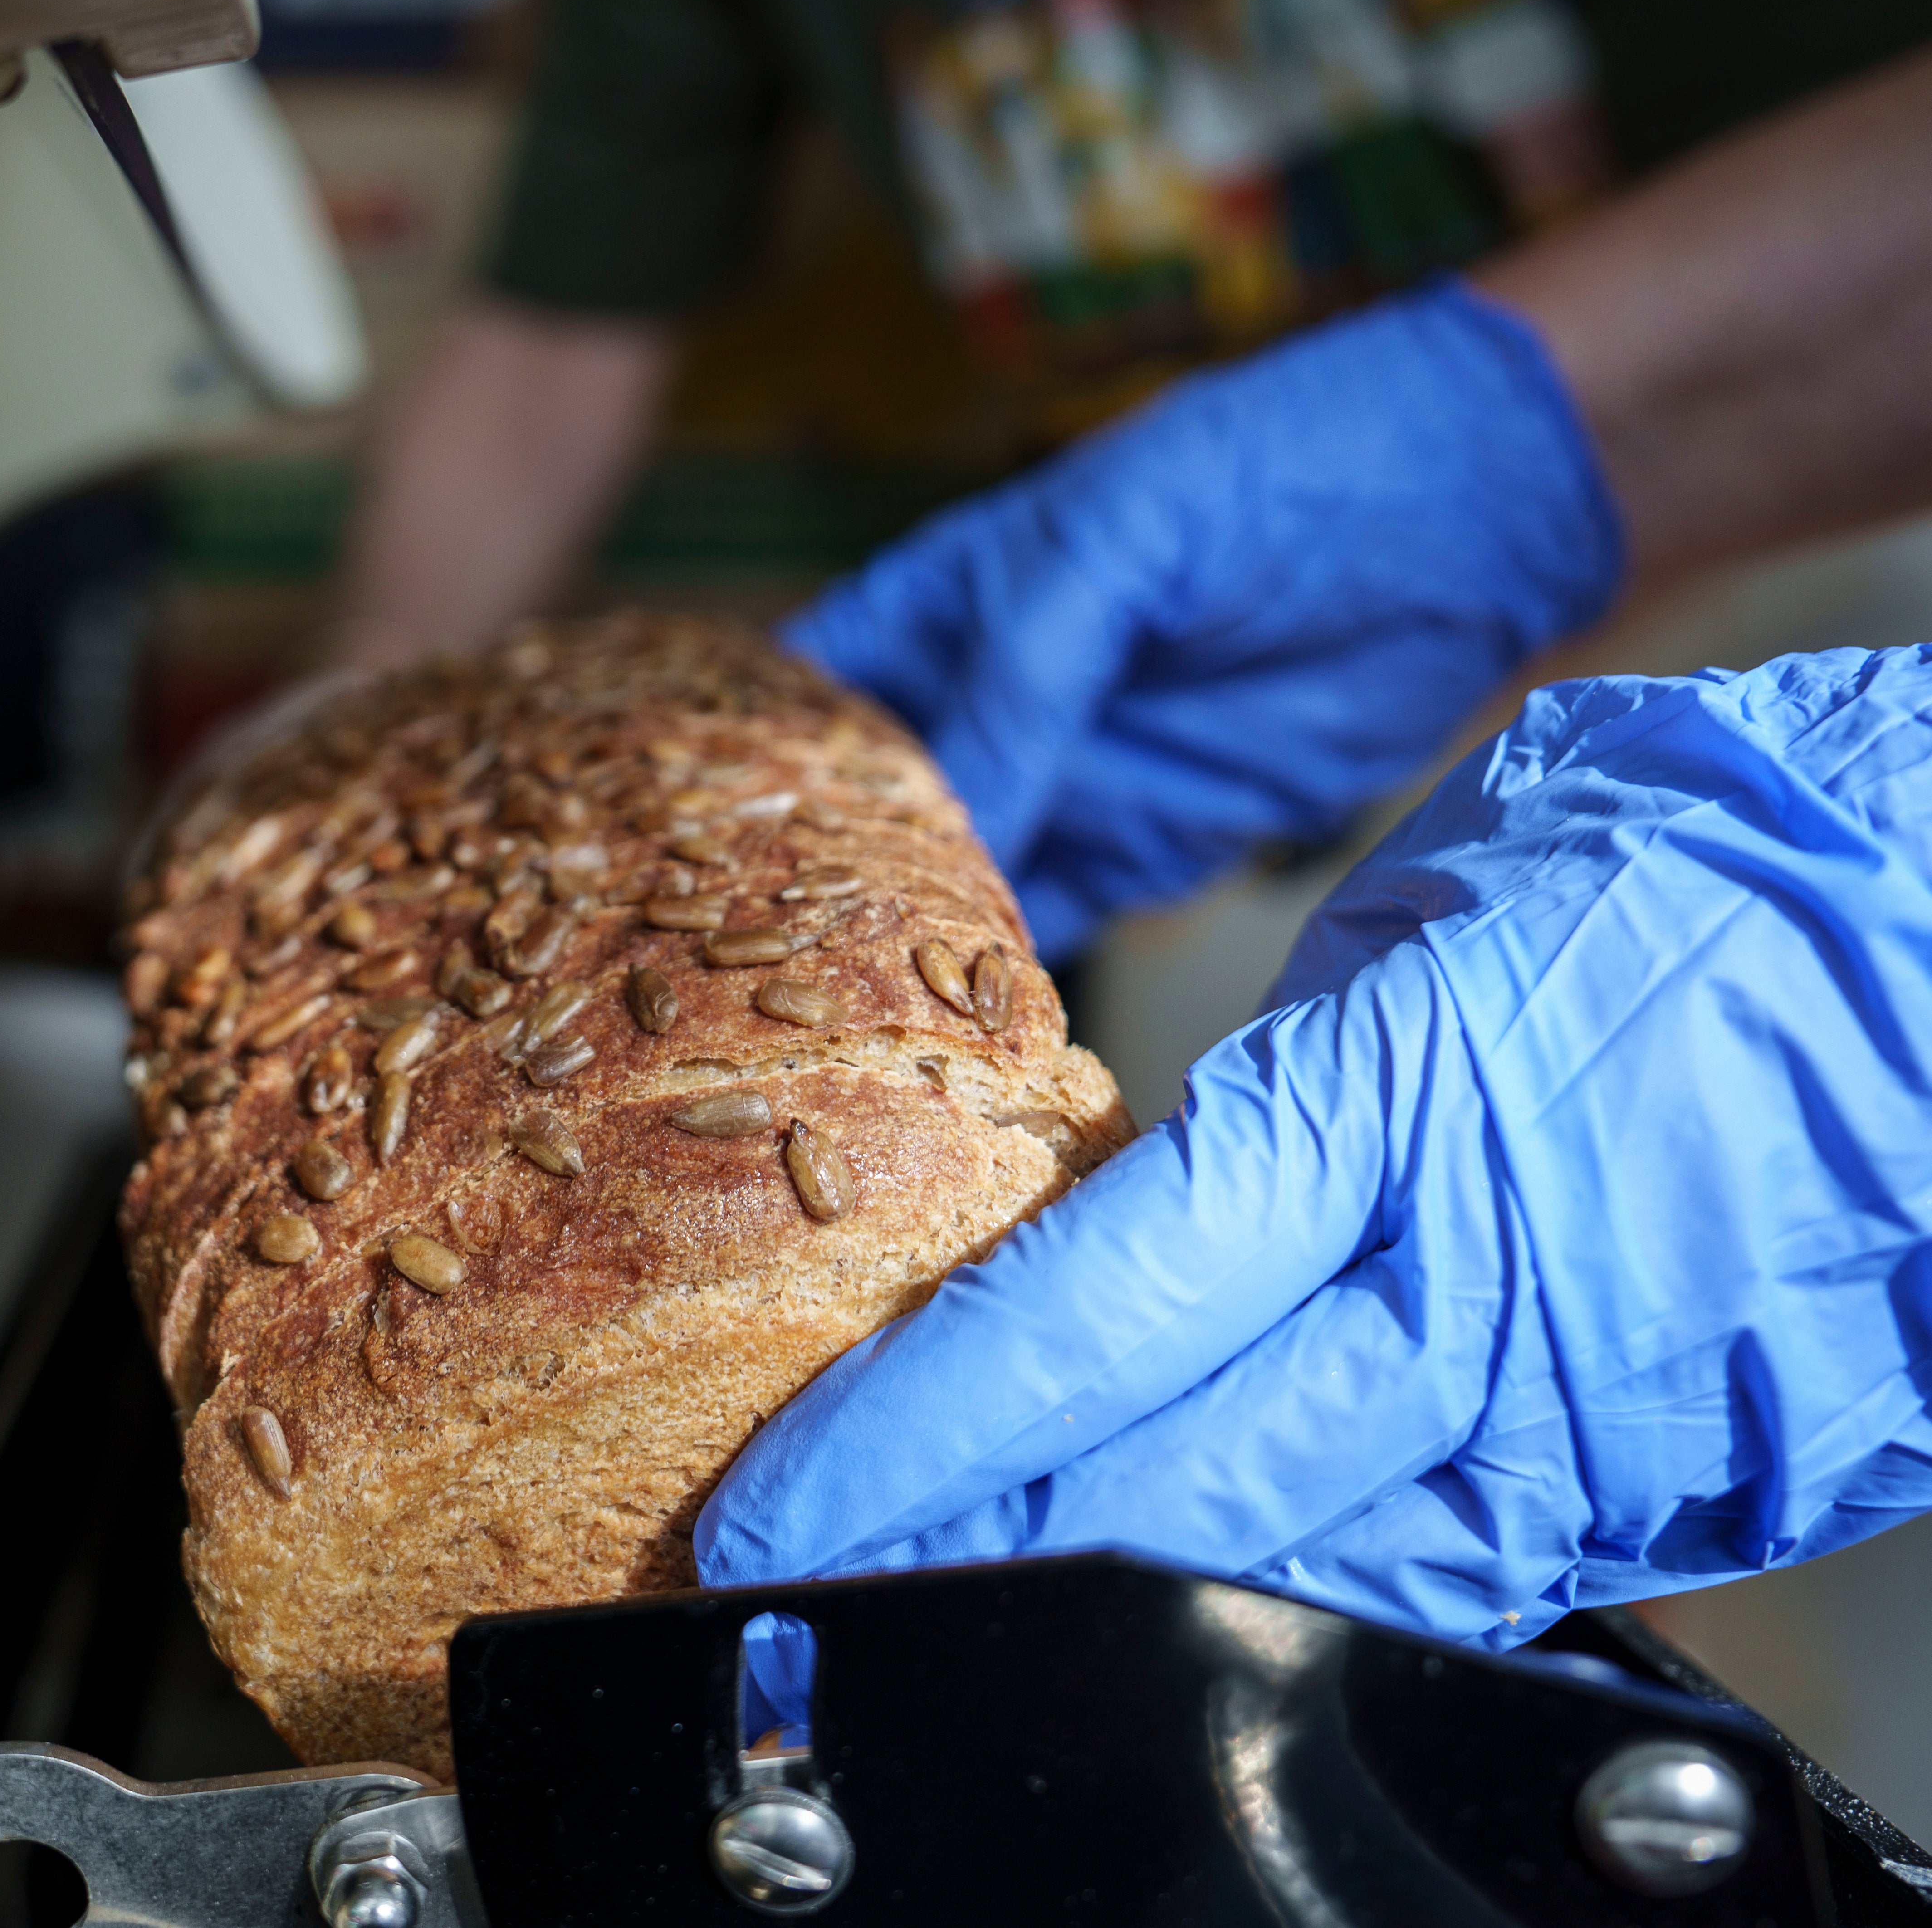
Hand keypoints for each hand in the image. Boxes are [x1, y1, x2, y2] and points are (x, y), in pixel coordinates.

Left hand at [698, 647, 1931, 1650]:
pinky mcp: (1670, 1486)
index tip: (773, 1513)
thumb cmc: (1715, 865)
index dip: (901, 1447)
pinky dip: (1299, 1604)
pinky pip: (1440, 1580)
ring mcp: (1581, 1421)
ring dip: (1107, 1620)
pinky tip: (1194, 1612)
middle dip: (960, 1574)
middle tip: (811, 1612)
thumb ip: (1287, 1070)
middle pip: (1150, 1499)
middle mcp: (1470, 1302)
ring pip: (1291, 1580)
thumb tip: (1157, 1169)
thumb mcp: (1441, 909)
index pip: (1073, 1327)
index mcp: (1381, 1115)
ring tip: (961, 1622)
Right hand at [782, 280, 1623, 960]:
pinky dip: (1009, 972)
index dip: (742, 765)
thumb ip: (1025, 676)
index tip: (679, 851)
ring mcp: (1064, 780)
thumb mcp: (1121, 542)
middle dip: (809, 885)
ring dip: (901, 943)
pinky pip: (1053, 921)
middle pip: (861, 812)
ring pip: (946, 881)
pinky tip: (959, 1019)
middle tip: (748, 978)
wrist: (1479, 510)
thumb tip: (947, 817)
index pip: (805, 693)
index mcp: (942, 605)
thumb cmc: (1280, 466)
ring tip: (832, 1021)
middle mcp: (984, 703)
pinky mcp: (1149, 843)